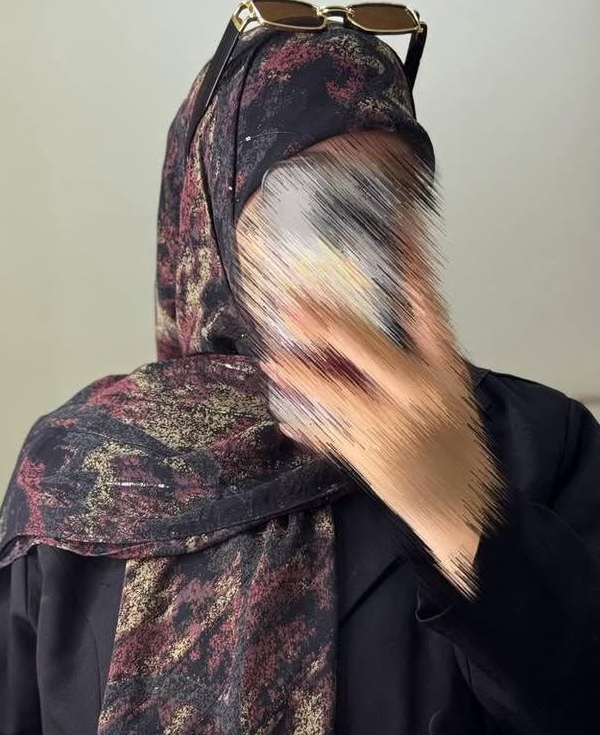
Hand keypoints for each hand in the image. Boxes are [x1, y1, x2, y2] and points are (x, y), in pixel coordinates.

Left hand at [263, 267, 505, 598]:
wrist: (464, 508)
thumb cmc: (453, 447)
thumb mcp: (446, 397)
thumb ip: (411, 365)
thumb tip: (357, 335)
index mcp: (444, 370)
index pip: (429, 308)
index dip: (413, 266)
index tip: (399, 226)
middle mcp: (420, 391)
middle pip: (368, 344)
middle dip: (325, 323)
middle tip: (291, 305)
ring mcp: (394, 425)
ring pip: (336, 391)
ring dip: (299, 374)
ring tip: (271, 359)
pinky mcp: (372, 456)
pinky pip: (328, 434)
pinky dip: (306, 426)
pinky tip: (285, 416)